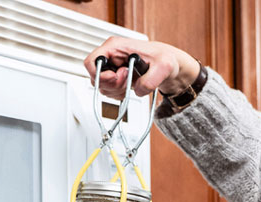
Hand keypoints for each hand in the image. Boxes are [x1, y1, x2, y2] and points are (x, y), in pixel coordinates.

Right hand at [84, 37, 200, 99]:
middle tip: (127, 81)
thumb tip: (138, 90)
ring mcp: (113, 68)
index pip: (91, 62)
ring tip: (131, 83)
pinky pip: (109, 91)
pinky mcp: (116, 78)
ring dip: (116, 91)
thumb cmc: (165, 58)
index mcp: (115, 46)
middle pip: (95, 77)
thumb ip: (151, 80)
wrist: (169, 66)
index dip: (99, 75)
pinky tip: (130, 88)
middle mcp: (111, 56)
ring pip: (102, 86)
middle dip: (111, 85)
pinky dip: (119, 94)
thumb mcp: (164, 66)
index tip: (115, 78)